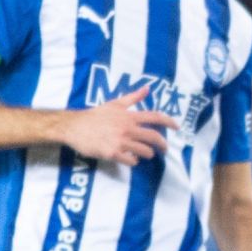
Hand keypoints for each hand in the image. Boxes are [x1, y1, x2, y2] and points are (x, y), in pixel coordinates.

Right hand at [59, 86, 174, 164]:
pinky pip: (131, 161)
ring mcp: (120, 141)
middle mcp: (127, 128)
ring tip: (145, 154)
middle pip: (154, 137)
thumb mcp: (114, 104)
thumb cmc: (95, 116)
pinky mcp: (112, 153)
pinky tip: (131, 159)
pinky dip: (133, 161)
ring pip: (145, 151)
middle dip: (163, 145)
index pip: (155, 117)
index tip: (177, 127)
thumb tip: (147, 89)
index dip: (169, 122)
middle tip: (165, 149)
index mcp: (129, 116)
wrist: (74, 127)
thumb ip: (133, 98)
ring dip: (148, 154)